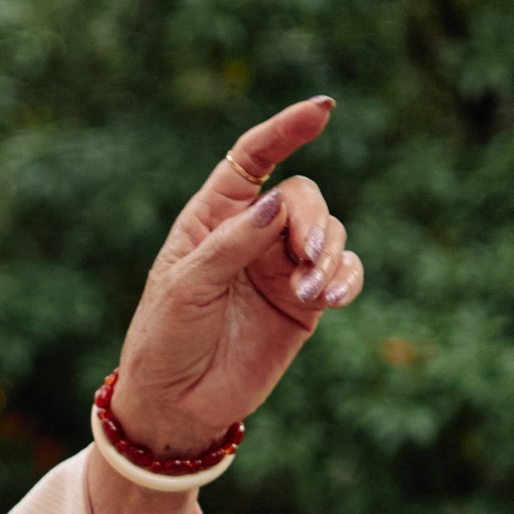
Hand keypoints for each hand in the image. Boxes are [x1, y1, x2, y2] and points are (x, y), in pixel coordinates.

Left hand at [108, 94, 365, 457]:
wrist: (178, 404)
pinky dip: (346, 279)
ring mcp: (281, 269)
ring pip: (329, 234)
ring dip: (329, 255)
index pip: (253, 158)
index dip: (286, 130)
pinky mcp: (304, 304)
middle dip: (312, 220)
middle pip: (303, 198)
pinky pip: (342, 275)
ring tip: (310, 292)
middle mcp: (252, 235)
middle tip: (306, 256)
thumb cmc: (166, 338)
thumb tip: (277, 202)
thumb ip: (232, 244)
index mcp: (213, 217)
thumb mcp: (187, 287)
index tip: (323, 109)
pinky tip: (332, 298)